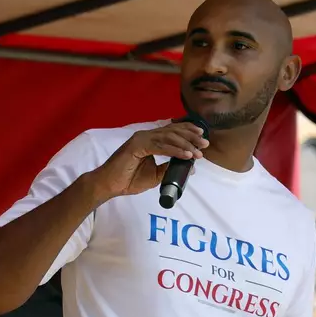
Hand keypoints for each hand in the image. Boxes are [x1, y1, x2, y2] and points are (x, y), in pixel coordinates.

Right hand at [91, 122, 208, 197]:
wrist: (110, 185)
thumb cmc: (129, 180)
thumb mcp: (155, 175)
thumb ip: (169, 168)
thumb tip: (189, 166)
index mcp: (150, 139)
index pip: (172, 131)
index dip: (188, 132)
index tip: (202, 138)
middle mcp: (146, 135)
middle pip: (173, 131)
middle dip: (191, 136)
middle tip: (205, 143)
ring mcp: (141, 138)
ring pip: (168, 137)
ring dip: (186, 144)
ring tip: (198, 152)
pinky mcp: (137, 145)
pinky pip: (160, 146)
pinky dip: (175, 150)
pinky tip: (186, 155)